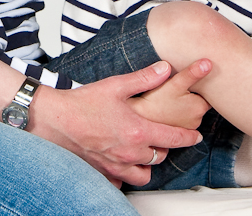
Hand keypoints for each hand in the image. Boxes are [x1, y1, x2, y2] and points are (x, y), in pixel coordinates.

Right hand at [28, 61, 203, 186]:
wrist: (55, 119)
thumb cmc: (83, 102)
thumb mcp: (116, 85)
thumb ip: (144, 78)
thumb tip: (166, 68)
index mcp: (139, 130)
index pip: (174, 138)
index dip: (188, 137)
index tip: (196, 136)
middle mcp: (130, 152)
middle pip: (160, 156)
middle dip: (164, 147)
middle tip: (161, 136)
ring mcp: (116, 165)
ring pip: (144, 174)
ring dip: (147, 164)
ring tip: (143, 150)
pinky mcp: (102, 172)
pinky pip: (121, 182)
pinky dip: (125, 175)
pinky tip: (121, 162)